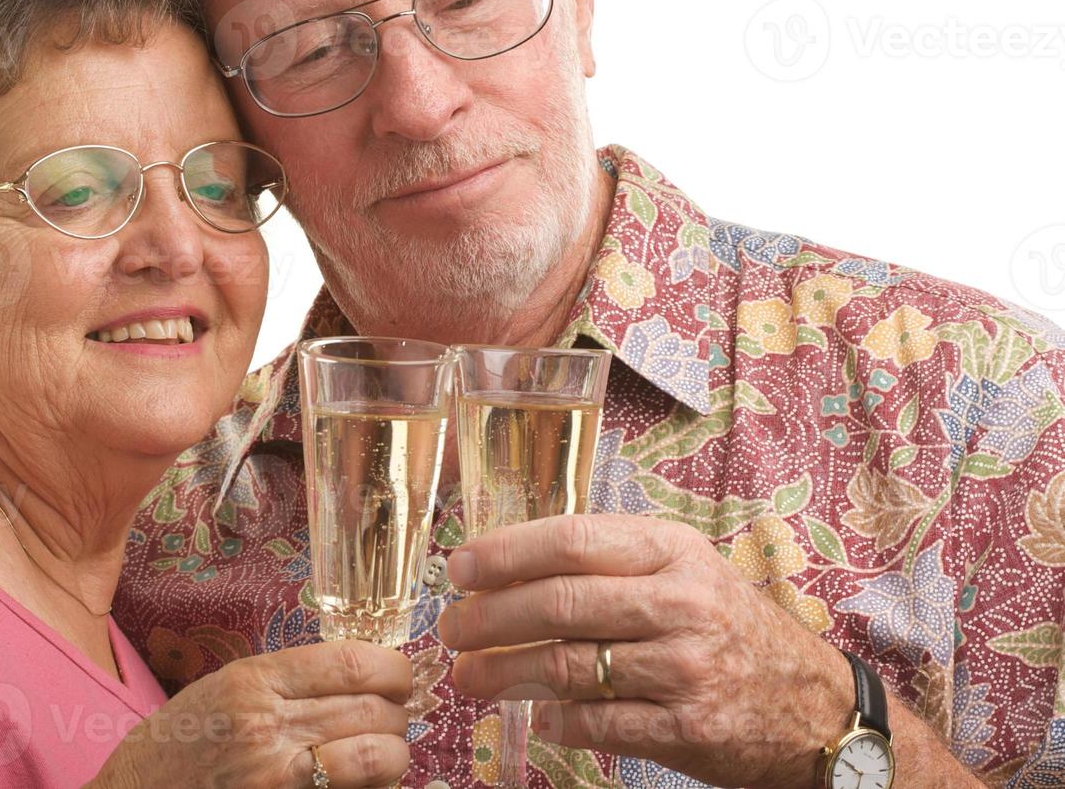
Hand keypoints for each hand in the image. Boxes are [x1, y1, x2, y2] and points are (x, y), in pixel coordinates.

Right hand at [87, 640, 411, 788]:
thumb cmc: (179, 743)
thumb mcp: (225, 689)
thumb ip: (287, 680)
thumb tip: (361, 675)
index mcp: (255, 680)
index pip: (352, 663)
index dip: (393, 670)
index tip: (399, 678)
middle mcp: (268, 725)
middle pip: (373, 711)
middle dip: (397, 716)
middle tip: (393, 719)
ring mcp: (277, 777)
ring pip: (376, 758)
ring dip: (393, 756)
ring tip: (383, 754)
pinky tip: (365, 783)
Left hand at [437, 514, 853, 787]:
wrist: (817, 707)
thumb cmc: (730, 628)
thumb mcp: (685, 571)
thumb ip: (611, 563)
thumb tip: (509, 567)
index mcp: (673, 551)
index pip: (572, 540)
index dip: (505, 553)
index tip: (459, 568)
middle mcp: (681, 602)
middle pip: (560, 603)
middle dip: (490, 618)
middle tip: (450, 631)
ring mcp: (687, 667)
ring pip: (570, 666)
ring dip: (505, 674)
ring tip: (470, 677)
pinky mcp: (690, 727)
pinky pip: (599, 722)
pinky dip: (557, 720)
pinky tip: (536, 716)